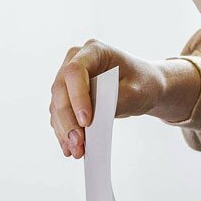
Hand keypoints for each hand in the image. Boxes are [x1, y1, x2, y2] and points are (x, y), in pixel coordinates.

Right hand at [49, 39, 164, 158]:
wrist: (143, 86)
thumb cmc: (142, 83)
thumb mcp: (135, 91)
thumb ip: (113, 101)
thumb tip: (89, 121)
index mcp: (94, 50)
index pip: (75, 71)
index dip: (77, 96)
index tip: (86, 121)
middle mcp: (76, 60)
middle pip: (61, 89)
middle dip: (68, 119)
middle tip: (78, 143)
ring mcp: (68, 78)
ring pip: (57, 104)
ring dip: (64, 129)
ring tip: (76, 151)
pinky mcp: (67, 95)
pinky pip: (59, 114)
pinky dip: (63, 131)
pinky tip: (70, 147)